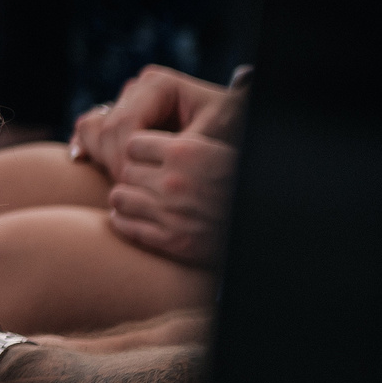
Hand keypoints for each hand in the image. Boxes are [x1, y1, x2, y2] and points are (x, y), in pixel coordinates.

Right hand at [68, 65, 226, 176]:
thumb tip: (154, 163)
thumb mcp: (213, 139)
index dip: (125, 157)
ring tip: (121, 185)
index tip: (139, 186)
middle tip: (131, 192)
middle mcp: (138, 88)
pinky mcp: (120, 116)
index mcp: (157, 84)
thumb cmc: (232, 132)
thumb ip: (181, 148)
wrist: (236, 131)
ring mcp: (127, 101)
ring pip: (95, 129)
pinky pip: (90, 129)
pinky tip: (85, 162)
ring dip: (102, 159)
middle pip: (108, 129)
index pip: (125, 123)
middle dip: (115, 163)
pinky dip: (88, 147)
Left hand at [109, 133, 237, 266]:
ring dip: (126, 199)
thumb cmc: (239, 184)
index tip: (146, 160)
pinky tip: (135, 218)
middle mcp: (174, 181)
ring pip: (118, 197)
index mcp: (186, 152)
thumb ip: (182, 146)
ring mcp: (170, 212)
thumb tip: (143, 141)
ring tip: (135, 200)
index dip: (139, 153)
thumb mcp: (216, 153)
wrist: (262, 223)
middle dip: (133, 177)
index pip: (133, 144)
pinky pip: (127, 226)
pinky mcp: (171, 241)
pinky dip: (125, 222)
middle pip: (125, 171)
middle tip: (143, 183)